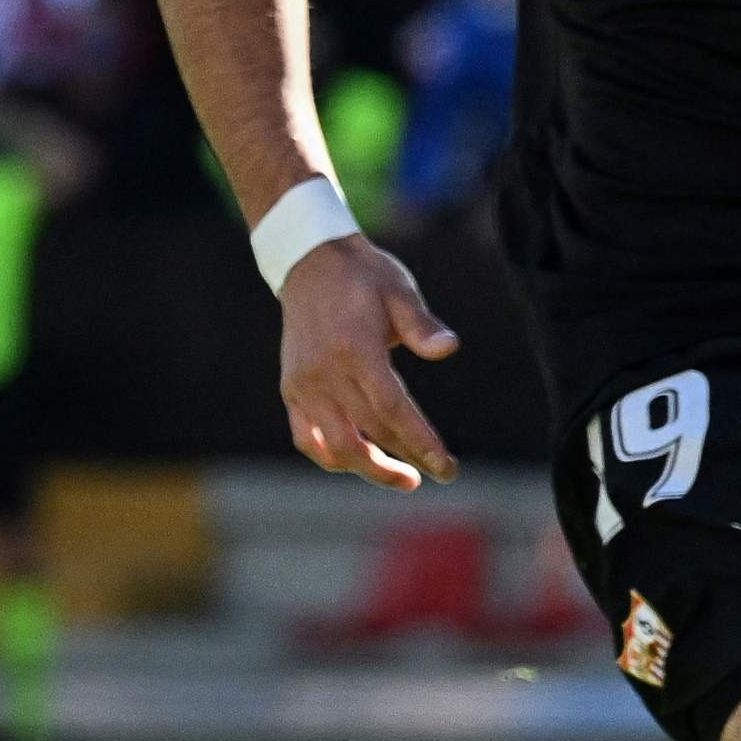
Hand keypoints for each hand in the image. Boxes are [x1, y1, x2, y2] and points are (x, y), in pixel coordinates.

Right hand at [277, 235, 460, 489]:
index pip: (391, 410)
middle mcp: (324, 373)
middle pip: (366, 434)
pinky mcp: (292, 390)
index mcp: (354, 350)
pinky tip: (359, 460)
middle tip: (434, 475)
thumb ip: (422, 325)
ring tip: (401, 476)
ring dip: (368, 468)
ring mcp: (303, 385)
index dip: (420, 442)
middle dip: (403, 461)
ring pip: (334, 446)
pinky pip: (306, 438)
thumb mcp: (399, 291)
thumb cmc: (363, 277)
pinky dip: (331, 457)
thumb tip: (449, 349)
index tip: (446, 467)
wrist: (309, 263)